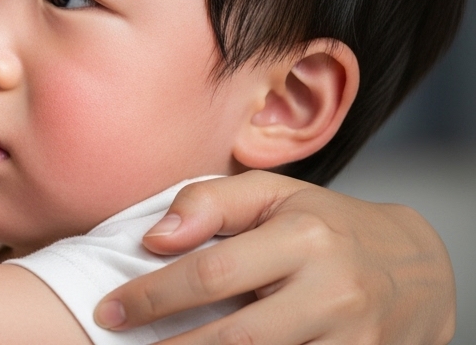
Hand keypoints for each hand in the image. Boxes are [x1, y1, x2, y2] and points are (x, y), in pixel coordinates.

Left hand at [95, 170, 456, 344]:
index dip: (153, 295)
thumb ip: (210, 201)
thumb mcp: (274, 194)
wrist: (417, 270)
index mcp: (304, 239)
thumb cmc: (325, 225)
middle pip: (235, 338)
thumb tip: (154, 237)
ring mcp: (353, 340)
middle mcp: (333, 292)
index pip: (212, 274)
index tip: (108, 309)